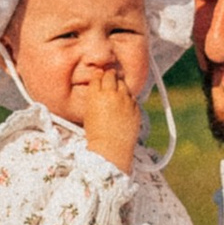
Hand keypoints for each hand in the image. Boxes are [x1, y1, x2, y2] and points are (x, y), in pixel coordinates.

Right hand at [75, 54, 141, 171]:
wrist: (110, 149)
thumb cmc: (96, 135)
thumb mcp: (88, 114)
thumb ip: (94, 98)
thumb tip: (99, 89)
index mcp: (96, 95)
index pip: (97, 77)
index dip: (98, 75)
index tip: (99, 75)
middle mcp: (111, 94)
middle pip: (111, 76)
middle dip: (110, 75)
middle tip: (109, 77)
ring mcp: (125, 100)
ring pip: (123, 84)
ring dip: (120, 85)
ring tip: (117, 91)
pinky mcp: (135, 107)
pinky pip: (132, 97)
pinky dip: (128, 98)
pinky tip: (124, 104)